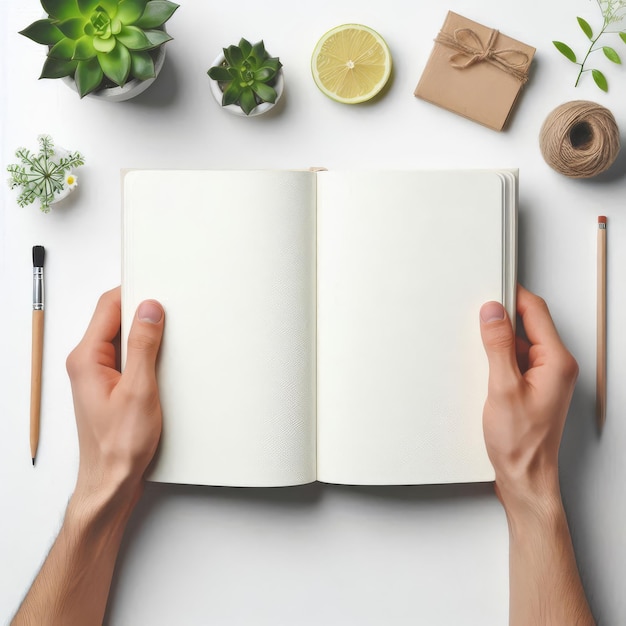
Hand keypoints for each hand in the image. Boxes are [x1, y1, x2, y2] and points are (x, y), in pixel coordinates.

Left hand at [66, 287, 164, 501]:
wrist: (112, 482)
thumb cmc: (119, 446)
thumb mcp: (138, 390)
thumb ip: (143, 346)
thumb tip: (149, 310)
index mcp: (87, 358)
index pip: (107, 307)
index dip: (133, 292)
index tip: (157, 287)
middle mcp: (87, 363)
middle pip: (114, 320)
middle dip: (142, 313)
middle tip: (169, 313)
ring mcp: (98, 376)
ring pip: (122, 339)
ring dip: (146, 335)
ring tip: (169, 339)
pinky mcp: (110, 387)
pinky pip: (127, 358)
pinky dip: (145, 354)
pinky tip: (162, 362)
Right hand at [479, 285, 577, 513]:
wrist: (524, 476)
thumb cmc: (520, 443)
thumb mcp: (503, 389)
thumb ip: (498, 347)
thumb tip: (493, 313)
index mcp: (556, 362)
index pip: (535, 312)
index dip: (512, 296)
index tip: (491, 288)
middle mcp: (555, 366)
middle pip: (529, 324)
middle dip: (502, 318)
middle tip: (477, 318)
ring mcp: (545, 377)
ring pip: (520, 343)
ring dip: (498, 341)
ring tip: (478, 351)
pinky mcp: (532, 387)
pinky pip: (515, 360)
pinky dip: (498, 358)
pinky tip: (483, 369)